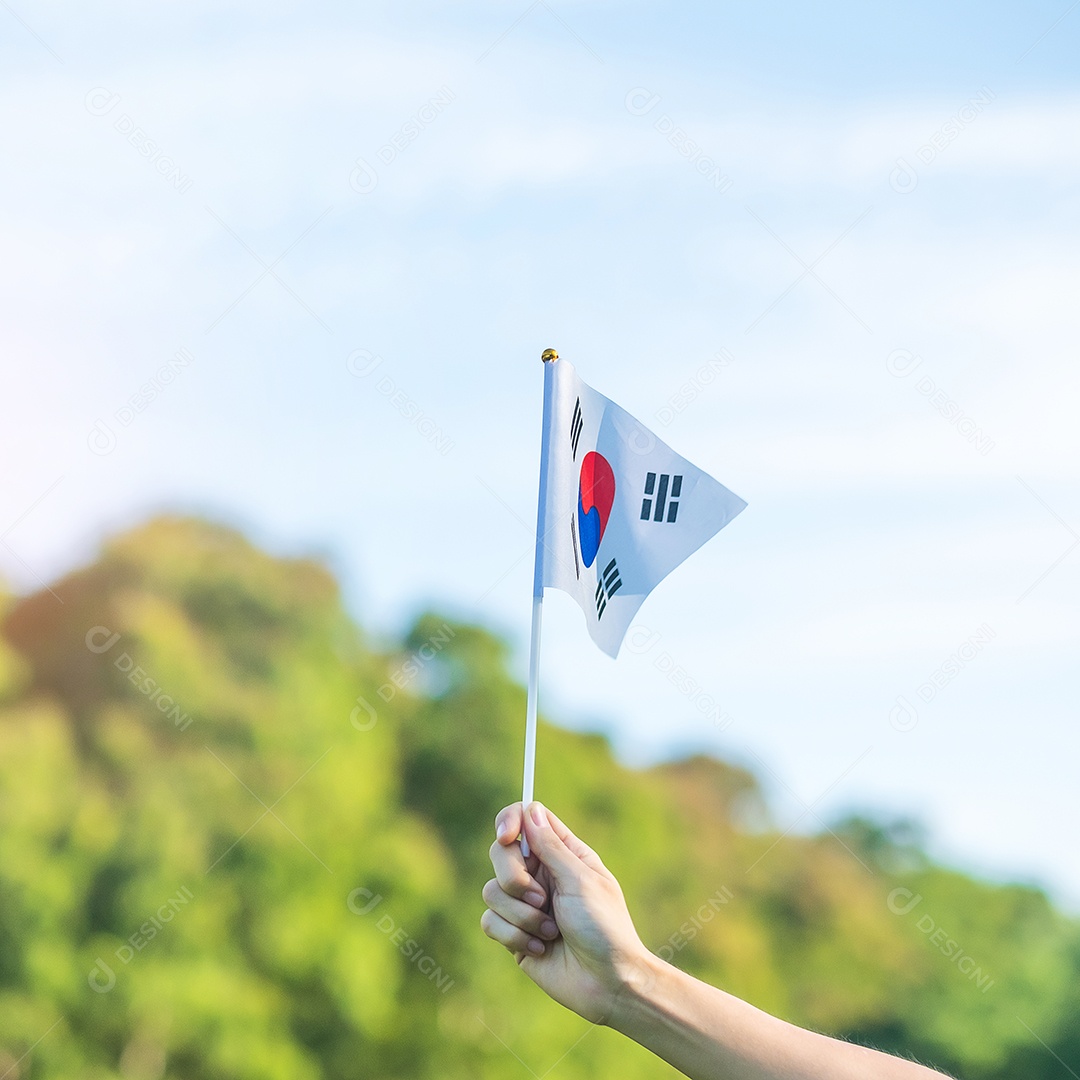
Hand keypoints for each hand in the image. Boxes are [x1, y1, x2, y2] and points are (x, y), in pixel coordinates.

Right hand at [481, 801, 649, 1023]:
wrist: (607, 983)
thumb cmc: (604, 928)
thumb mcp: (581, 881)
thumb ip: (551, 847)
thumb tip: (529, 809)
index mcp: (563, 854)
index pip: (527, 818)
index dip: (511, 820)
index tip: (507, 836)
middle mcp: (541, 874)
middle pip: (500, 852)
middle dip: (514, 878)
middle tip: (540, 899)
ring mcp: (525, 904)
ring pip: (492, 890)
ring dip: (521, 915)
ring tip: (550, 932)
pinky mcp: (513, 934)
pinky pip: (490, 922)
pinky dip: (514, 936)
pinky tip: (540, 949)